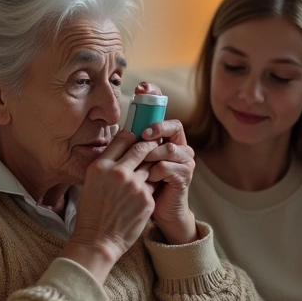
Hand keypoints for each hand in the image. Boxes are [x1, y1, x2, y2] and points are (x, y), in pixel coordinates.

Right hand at [61, 130, 157, 282]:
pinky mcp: (147, 199)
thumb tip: (120, 150)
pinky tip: (148, 187)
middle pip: (141, 148)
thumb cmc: (92, 213)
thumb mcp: (91, 182)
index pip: (122, 139)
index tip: (136, 138)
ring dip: (152, 165)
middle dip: (149, 144)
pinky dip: (153, 184)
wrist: (98, 241)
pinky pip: (154, 184)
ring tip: (152, 167)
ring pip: (151, 165)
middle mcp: (118, 172)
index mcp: (101, 166)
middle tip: (153, 144)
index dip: (131, 137)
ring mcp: (134, 186)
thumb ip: (106, 165)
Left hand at [134, 82, 197, 244]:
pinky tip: (147, 180)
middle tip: (143, 133)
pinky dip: (155, 172)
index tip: (142, 88)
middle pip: (173, 126)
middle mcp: (179, 146)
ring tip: (140, 165)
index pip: (163, 113)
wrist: (157, 212)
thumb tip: (116, 126)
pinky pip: (169, 167)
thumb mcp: (134, 162)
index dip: (155, 97)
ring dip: (152, 155)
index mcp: (166, 138)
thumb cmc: (142, 186)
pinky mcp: (185, 176)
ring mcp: (185, 160)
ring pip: (170, 148)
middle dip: (157, 127)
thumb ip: (130, 144)